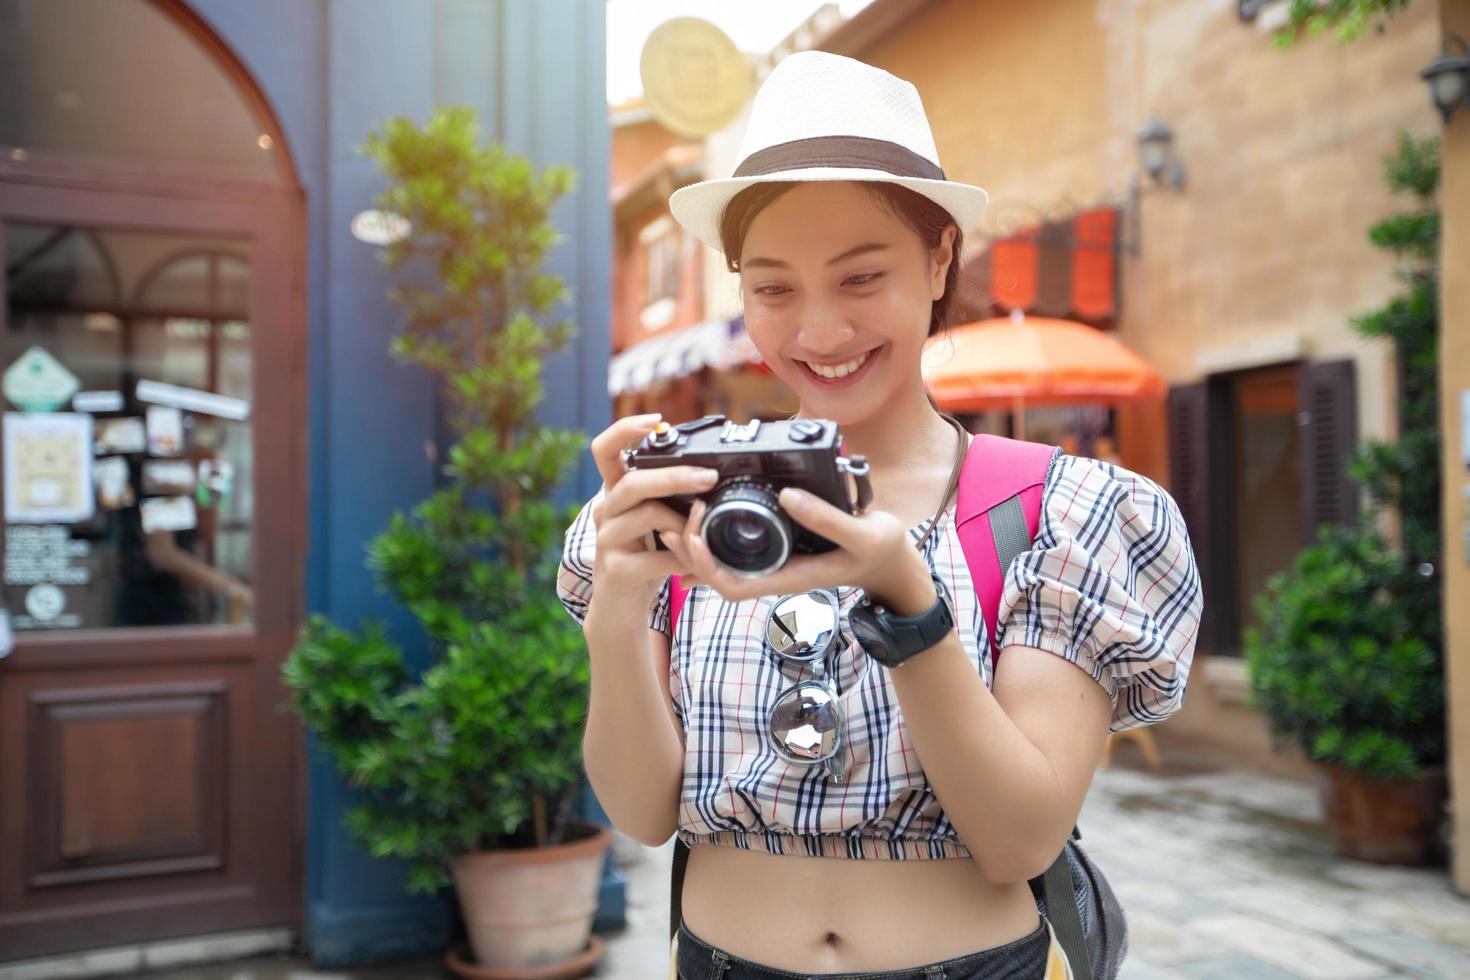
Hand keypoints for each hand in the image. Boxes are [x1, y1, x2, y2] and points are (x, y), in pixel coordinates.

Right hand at [587, 414, 714, 608]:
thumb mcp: (653, 522)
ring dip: (683, 523)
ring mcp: (606, 541)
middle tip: (709, 477)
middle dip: (674, 476)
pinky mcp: (616, 570)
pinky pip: (656, 558)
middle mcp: (606, 511)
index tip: (657, 421)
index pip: (604, 449)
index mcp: (615, 493)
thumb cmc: (643, 558)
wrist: (619, 608)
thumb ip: (667, 497)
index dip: (625, 430)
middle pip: (632, 482)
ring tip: (705, 532)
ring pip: (647, 516)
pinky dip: (683, 559)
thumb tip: (710, 471)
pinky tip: (698, 565)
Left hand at [680, 487, 937, 613]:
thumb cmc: (881, 552)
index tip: (693, 534)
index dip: (704, 565)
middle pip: (717, 574)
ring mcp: (776, 561)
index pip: (732, 586)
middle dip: (690, 550)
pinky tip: (707, 511)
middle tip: (677, 515)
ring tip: (681, 512)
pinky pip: (739, 547)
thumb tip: (789, 496)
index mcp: (789, 575)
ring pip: (724, 561)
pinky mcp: (780, 548)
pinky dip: (717, 533)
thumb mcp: (863, 534)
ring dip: (698, 541)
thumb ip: (827, 518)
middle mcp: (776, 572)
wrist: (893, 563)